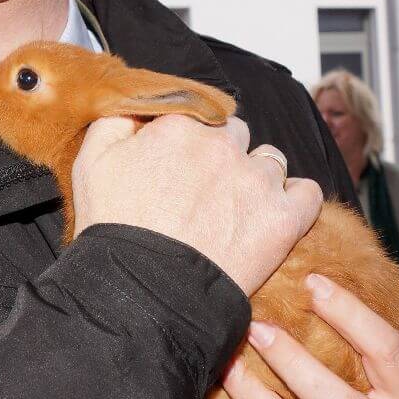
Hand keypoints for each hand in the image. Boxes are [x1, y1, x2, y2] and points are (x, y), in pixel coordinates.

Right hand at [72, 114, 321, 295]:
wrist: (143, 290)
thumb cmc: (113, 229)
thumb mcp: (91, 163)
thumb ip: (114, 121)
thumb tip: (136, 107)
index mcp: (178, 125)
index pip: (194, 112)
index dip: (186, 137)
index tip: (177, 163)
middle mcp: (222, 143)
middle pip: (234, 133)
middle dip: (222, 154)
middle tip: (203, 190)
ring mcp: (257, 179)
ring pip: (271, 160)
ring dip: (257, 177)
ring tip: (235, 209)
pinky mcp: (284, 217)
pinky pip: (307, 193)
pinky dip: (296, 200)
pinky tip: (277, 213)